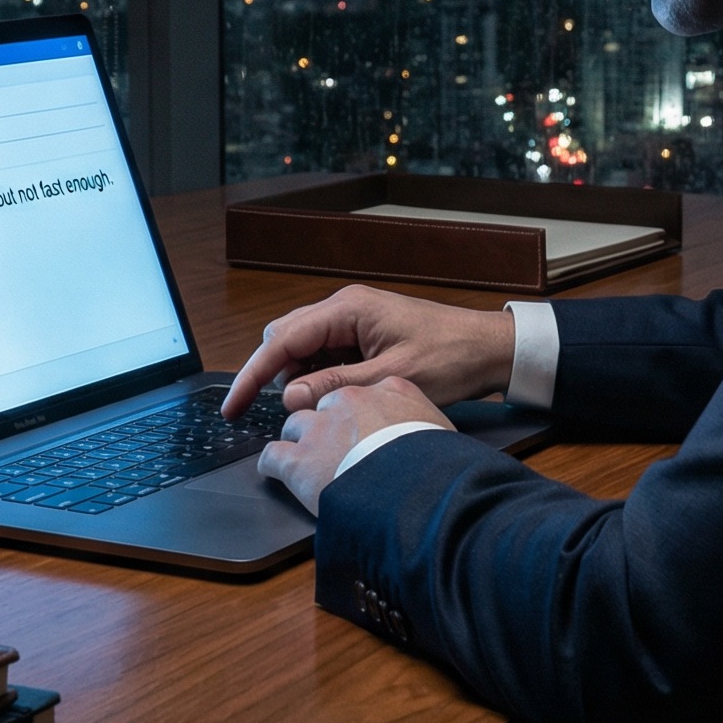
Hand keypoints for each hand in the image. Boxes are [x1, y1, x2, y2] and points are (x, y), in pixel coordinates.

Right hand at [223, 284, 514, 417]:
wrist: (489, 348)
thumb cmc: (450, 357)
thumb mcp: (390, 378)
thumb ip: (335, 385)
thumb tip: (289, 397)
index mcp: (347, 309)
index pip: (282, 340)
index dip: (253, 375)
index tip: (233, 406)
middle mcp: (344, 308)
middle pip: (284, 338)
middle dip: (270, 375)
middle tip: (264, 414)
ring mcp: (353, 320)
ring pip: (302, 347)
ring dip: (296, 378)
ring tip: (306, 411)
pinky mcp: (362, 335)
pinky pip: (324, 353)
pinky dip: (316, 376)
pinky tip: (324, 399)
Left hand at [256, 377, 451, 513]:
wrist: (415, 490)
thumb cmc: (437, 464)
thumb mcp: (442, 432)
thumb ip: (426, 425)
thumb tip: (434, 441)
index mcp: (389, 389)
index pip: (364, 391)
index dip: (360, 411)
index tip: (363, 426)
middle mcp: (350, 401)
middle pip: (326, 403)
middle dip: (328, 423)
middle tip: (335, 446)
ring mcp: (321, 428)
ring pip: (295, 424)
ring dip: (299, 441)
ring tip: (306, 460)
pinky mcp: (298, 459)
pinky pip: (273, 455)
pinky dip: (273, 465)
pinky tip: (277, 473)